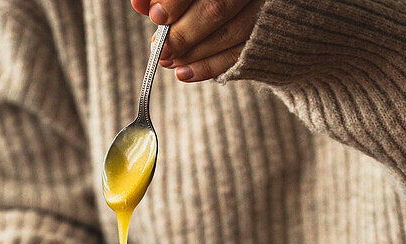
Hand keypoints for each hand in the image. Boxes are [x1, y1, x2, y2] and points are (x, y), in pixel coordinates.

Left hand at [132, 0, 263, 81]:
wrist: (246, 3)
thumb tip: (140, 4)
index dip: (175, 1)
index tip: (155, 16)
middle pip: (216, 8)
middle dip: (183, 32)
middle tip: (159, 49)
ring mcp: (261, 9)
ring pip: (230, 33)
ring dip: (193, 53)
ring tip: (166, 61)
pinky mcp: (265, 34)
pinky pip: (239, 54)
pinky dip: (209, 67)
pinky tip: (184, 74)